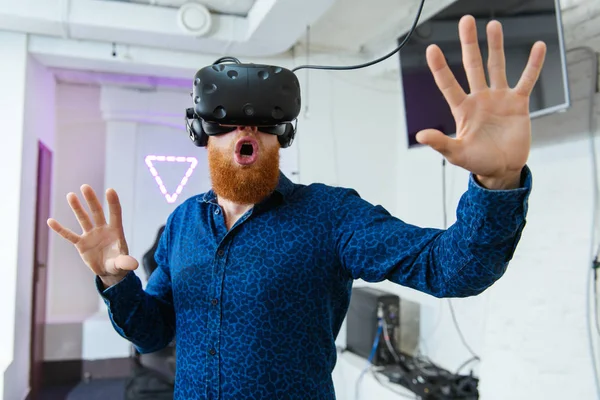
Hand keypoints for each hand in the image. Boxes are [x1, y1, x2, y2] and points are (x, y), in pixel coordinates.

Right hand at [47, 185, 138, 287]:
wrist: (109, 271)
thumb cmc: (118, 263)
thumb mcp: (122, 264)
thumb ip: (126, 262)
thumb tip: (134, 265)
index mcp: (116, 231)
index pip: (115, 214)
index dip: (113, 203)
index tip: (110, 190)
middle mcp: (103, 229)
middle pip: (97, 212)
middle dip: (91, 200)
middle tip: (85, 186)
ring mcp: (91, 235)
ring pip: (83, 219)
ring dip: (77, 207)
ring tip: (70, 195)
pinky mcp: (81, 244)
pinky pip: (69, 235)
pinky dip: (60, 229)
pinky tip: (50, 221)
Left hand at [416, 15, 546, 188]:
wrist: (502, 169)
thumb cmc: (477, 162)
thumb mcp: (457, 153)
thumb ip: (441, 142)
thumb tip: (420, 135)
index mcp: (462, 109)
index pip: (448, 84)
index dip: (440, 67)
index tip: (432, 49)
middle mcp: (479, 99)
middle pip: (472, 65)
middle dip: (469, 43)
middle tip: (466, 21)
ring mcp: (498, 99)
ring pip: (496, 66)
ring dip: (496, 46)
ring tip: (493, 25)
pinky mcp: (518, 103)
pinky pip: (527, 80)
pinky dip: (533, 64)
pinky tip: (539, 46)